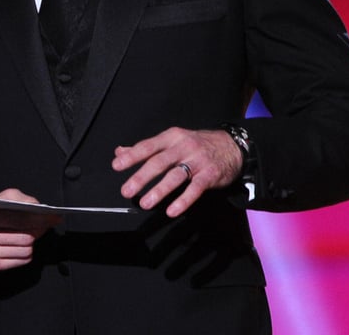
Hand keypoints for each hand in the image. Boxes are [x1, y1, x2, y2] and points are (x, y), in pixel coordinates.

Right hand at [0, 188, 60, 271]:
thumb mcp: (0, 198)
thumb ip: (21, 200)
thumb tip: (41, 209)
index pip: (18, 219)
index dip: (39, 218)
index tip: (53, 216)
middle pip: (24, 237)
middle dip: (38, 230)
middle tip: (44, 224)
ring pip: (25, 250)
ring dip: (32, 241)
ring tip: (30, 233)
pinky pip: (22, 260)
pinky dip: (27, 252)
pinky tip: (22, 244)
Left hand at [112, 127, 242, 217]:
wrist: (232, 146)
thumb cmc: (196, 144)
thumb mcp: (172, 140)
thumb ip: (146, 148)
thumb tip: (120, 151)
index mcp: (171, 137)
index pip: (147, 146)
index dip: (132, 156)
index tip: (117, 166)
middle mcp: (183, 147)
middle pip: (159, 162)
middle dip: (141, 177)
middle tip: (126, 190)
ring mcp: (197, 161)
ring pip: (175, 176)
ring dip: (159, 190)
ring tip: (145, 203)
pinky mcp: (210, 175)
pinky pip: (195, 189)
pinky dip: (183, 200)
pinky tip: (172, 210)